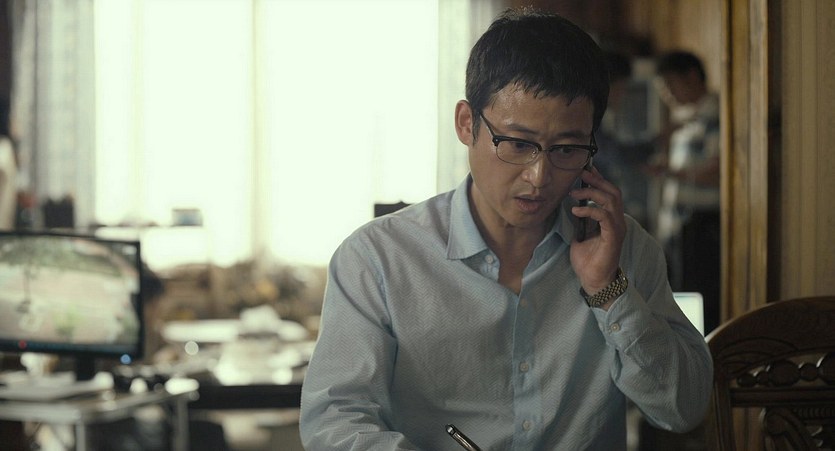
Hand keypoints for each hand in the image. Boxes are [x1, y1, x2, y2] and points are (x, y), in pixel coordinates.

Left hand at [569, 167, 626, 297]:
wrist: (594, 280)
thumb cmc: (587, 260)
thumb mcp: (580, 234)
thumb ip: (580, 220)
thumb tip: (571, 205)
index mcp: (611, 219)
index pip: (609, 193)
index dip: (598, 179)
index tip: (585, 170)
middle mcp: (618, 221)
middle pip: (613, 191)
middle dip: (597, 179)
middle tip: (581, 173)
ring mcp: (617, 228)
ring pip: (611, 200)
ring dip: (591, 192)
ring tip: (573, 192)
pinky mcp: (613, 236)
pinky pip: (604, 216)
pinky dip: (589, 209)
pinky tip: (575, 210)